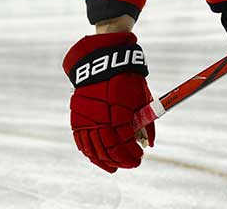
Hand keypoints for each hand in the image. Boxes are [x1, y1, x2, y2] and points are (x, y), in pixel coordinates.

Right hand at [62, 32, 154, 172]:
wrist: (101, 61)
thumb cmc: (126, 78)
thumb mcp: (141, 98)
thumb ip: (146, 122)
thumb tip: (149, 143)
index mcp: (118, 114)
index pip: (125, 144)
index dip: (132, 155)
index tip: (139, 158)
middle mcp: (100, 119)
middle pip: (109, 150)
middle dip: (121, 160)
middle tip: (130, 163)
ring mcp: (86, 120)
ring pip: (94, 149)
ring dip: (105, 161)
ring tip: (115, 166)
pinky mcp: (76, 118)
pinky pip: (81, 142)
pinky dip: (90, 152)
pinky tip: (98, 158)